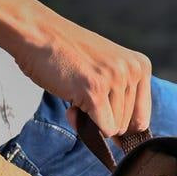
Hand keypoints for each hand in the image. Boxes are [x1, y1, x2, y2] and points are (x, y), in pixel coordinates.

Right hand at [14, 10, 151, 136]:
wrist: (34, 32)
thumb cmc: (67, 55)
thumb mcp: (107, 71)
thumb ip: (122, 101)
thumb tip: (124, 143)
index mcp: (140, 66)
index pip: (142, 119)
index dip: (122, 123)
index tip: (105, 110)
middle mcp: (132, 71)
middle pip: (127, 126)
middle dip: (103, 119)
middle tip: (84, 95)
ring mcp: (115, 79)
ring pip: (114, 129)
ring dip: (91, 119)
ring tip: (77, 92)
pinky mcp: (95, 90)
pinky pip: (102, 129)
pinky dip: (84, 124)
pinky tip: (72, 102)